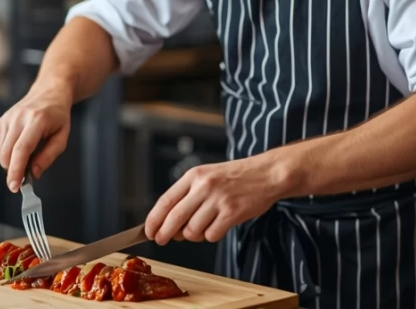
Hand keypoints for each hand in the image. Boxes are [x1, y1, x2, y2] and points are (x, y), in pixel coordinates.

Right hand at [0, 82, 72, 192]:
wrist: (49, 92)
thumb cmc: (58, 115)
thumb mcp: (61, 137)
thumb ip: (48, 157)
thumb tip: (33, 174)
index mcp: (36, 120)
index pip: (21, 150)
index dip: (16, 171)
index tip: (14, 187)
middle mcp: (19, 117)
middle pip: (7, 153)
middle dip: (13, 171)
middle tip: (24, 178)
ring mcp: (8, 117)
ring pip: (2, 151)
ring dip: (11, 161)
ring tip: (28, 155)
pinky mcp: (2, 120)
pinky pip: (0, 144)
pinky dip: (9, 151)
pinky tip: (21, 144)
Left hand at [144, 157, 286, 245]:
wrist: (267, 173)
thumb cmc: (236, 177)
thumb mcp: (207, 177)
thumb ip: (188, 197)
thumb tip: (170, 225)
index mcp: (194, 175)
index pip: (166, 200)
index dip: (154, 219)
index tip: (148, 231)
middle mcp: (204, 186)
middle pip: (175, 217)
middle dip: (164, 234)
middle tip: (162, 241)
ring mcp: (218, 199)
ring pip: (193, 230)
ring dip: (193, 236)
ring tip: (202, 228)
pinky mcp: (233, 212)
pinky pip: (211, 235)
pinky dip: (211, 236)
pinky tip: (217, 227)